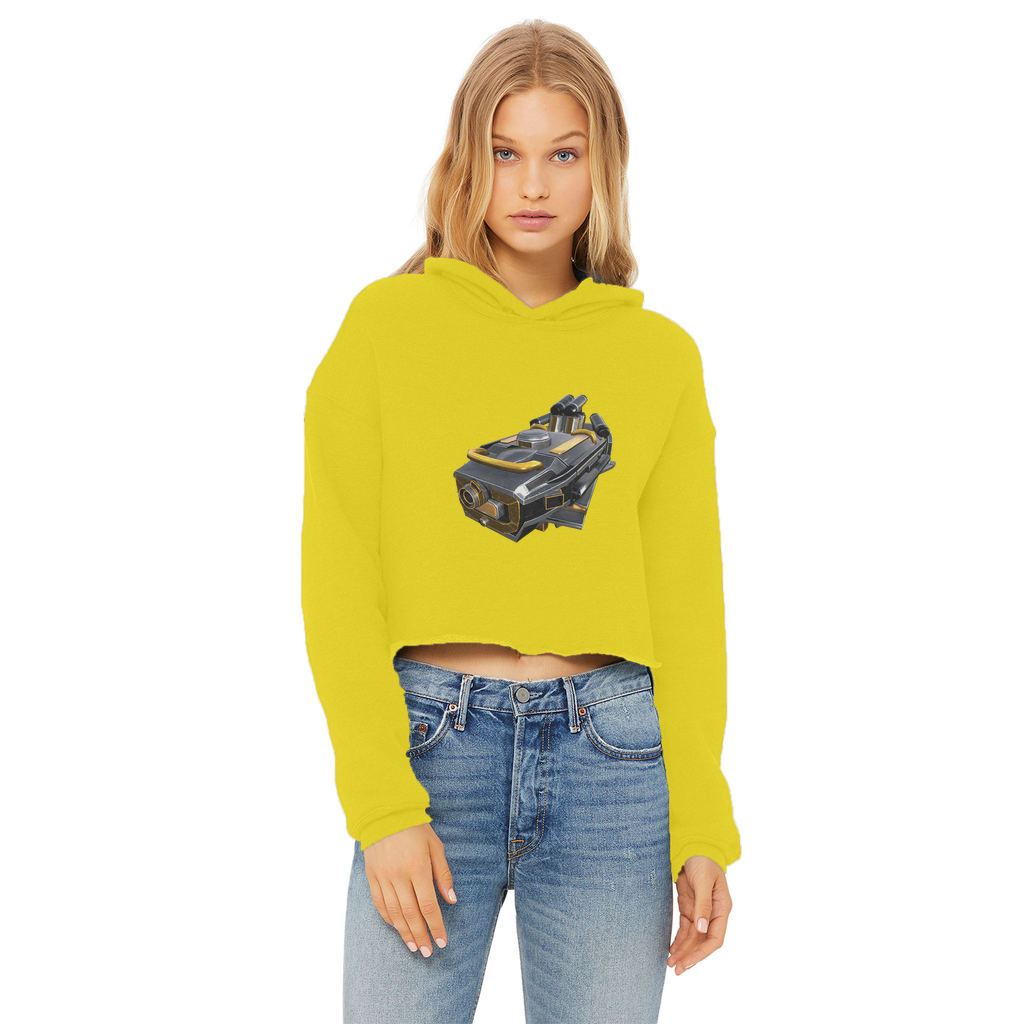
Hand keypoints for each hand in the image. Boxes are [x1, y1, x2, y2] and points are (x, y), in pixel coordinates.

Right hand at [362, 822, 456, 956]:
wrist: (383, 812)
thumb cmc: (414, 828)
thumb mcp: (435, 845)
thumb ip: (443, 873)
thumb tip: (451, 900)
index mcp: (418, 867)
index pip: (429, 905)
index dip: (436, 926)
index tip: (442, 941)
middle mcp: (399, 875)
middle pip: (411, 914)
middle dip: (421, 936)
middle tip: (429, 951)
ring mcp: (383, 877)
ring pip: (394, 913)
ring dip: (405, 933)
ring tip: (414, 946)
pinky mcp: (372, 876)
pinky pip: (379, 904)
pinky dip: (389, 919)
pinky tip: (397, 928)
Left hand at [666, 855, 731, 974]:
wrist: (693, 849)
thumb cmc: (703, 862)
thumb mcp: (704, 881)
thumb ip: (703, 904)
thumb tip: (702, 928)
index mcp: (722, 909)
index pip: (715, 938)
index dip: (703, 952)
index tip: (689, 961)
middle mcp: (712, 915)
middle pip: (703, 942)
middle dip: (691, 957)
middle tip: (677, 969)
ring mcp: (701, 913)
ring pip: (693, 939)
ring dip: (683, 952)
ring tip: (671, 964)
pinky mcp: (690, 910)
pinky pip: (685, 930)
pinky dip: (679, 941)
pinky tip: (672, 951)